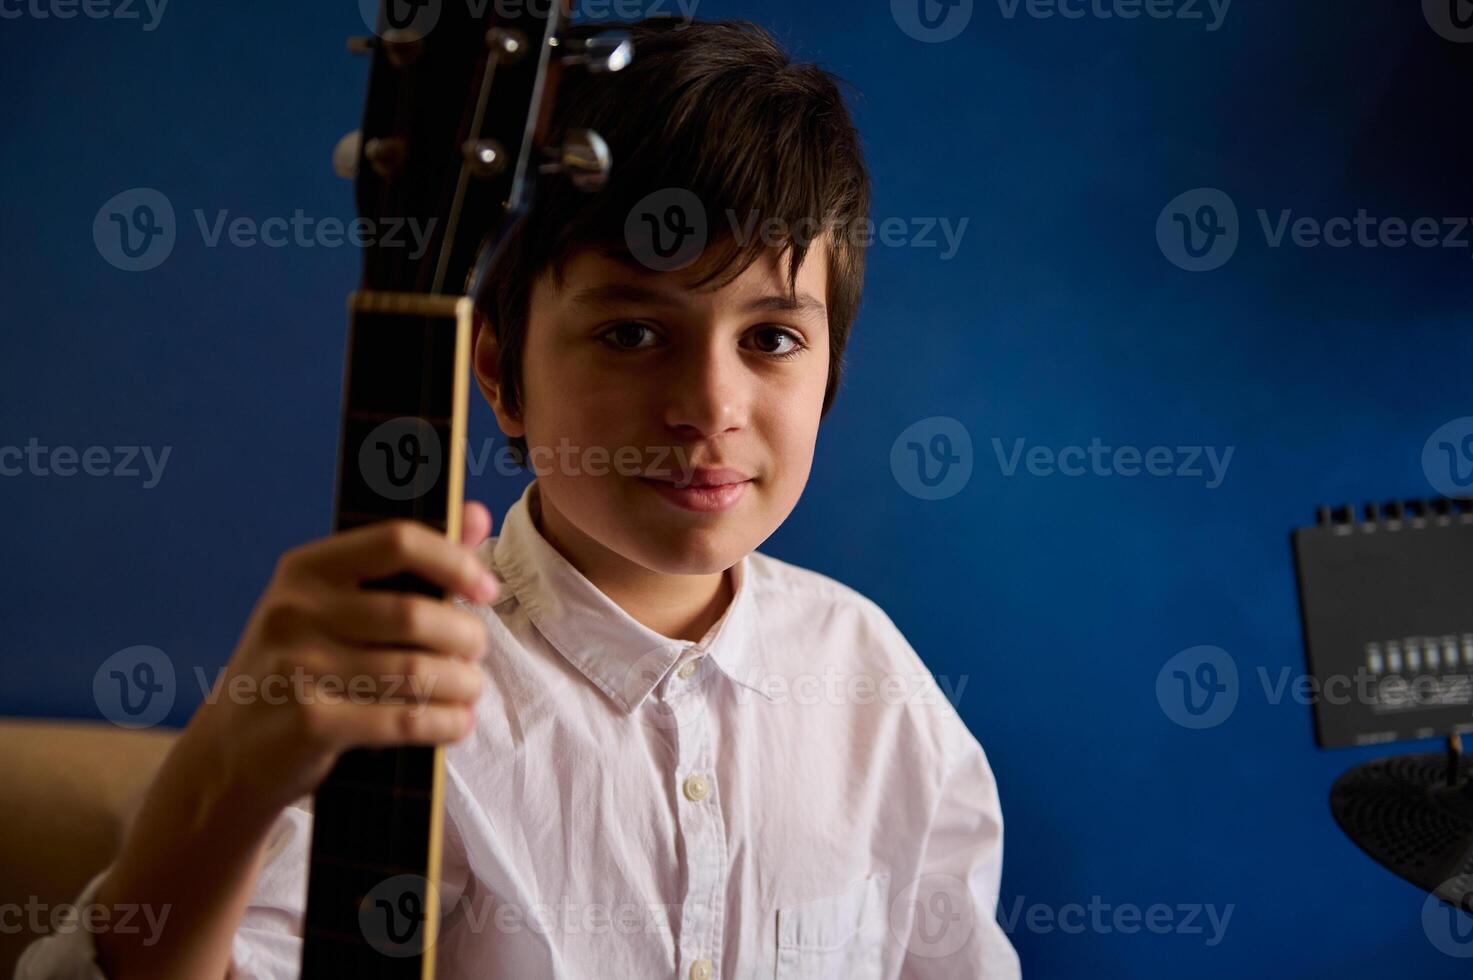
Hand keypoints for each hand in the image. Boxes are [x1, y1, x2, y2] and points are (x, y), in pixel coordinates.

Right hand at [193, 502, 500, 812]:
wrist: (229, 750)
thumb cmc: (298, 667)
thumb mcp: (333, 605)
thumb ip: (407, 563)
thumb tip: (476, 515)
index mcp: (306, 568)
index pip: (397, 541)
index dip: (455, 561)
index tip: (486, 589)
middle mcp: (296, 610)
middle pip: (415, 614)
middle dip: (466, 636)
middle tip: (477, 651)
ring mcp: (299, 667)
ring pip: (416, 670)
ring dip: (463, 684)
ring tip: (470, 689)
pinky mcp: (308, 723)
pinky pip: (403, 719)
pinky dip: (445, 722)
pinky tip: (456, 722)